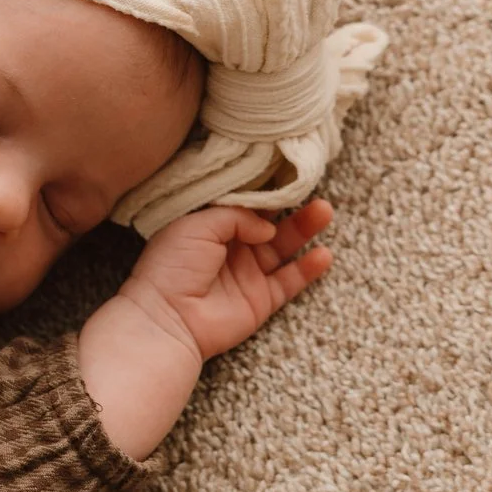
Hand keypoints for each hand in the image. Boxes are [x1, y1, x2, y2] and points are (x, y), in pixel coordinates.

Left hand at [118, 198, 336, 363]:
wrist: (167, 318)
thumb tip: (267, 226)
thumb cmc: (172, 266)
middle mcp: (230, 249)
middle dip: (290, 206)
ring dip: (304, 229)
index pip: (243, 204)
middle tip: (311, 189)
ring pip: (283, 247)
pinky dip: (308, 268)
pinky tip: (324, 254)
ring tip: (324, 211)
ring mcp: (247, 274)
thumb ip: (236, 216)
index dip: (263, 191)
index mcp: (209, 227)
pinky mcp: (261, 300)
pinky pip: (290, 281)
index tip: (285, 172)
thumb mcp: (198, 225)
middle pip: (268, 223)